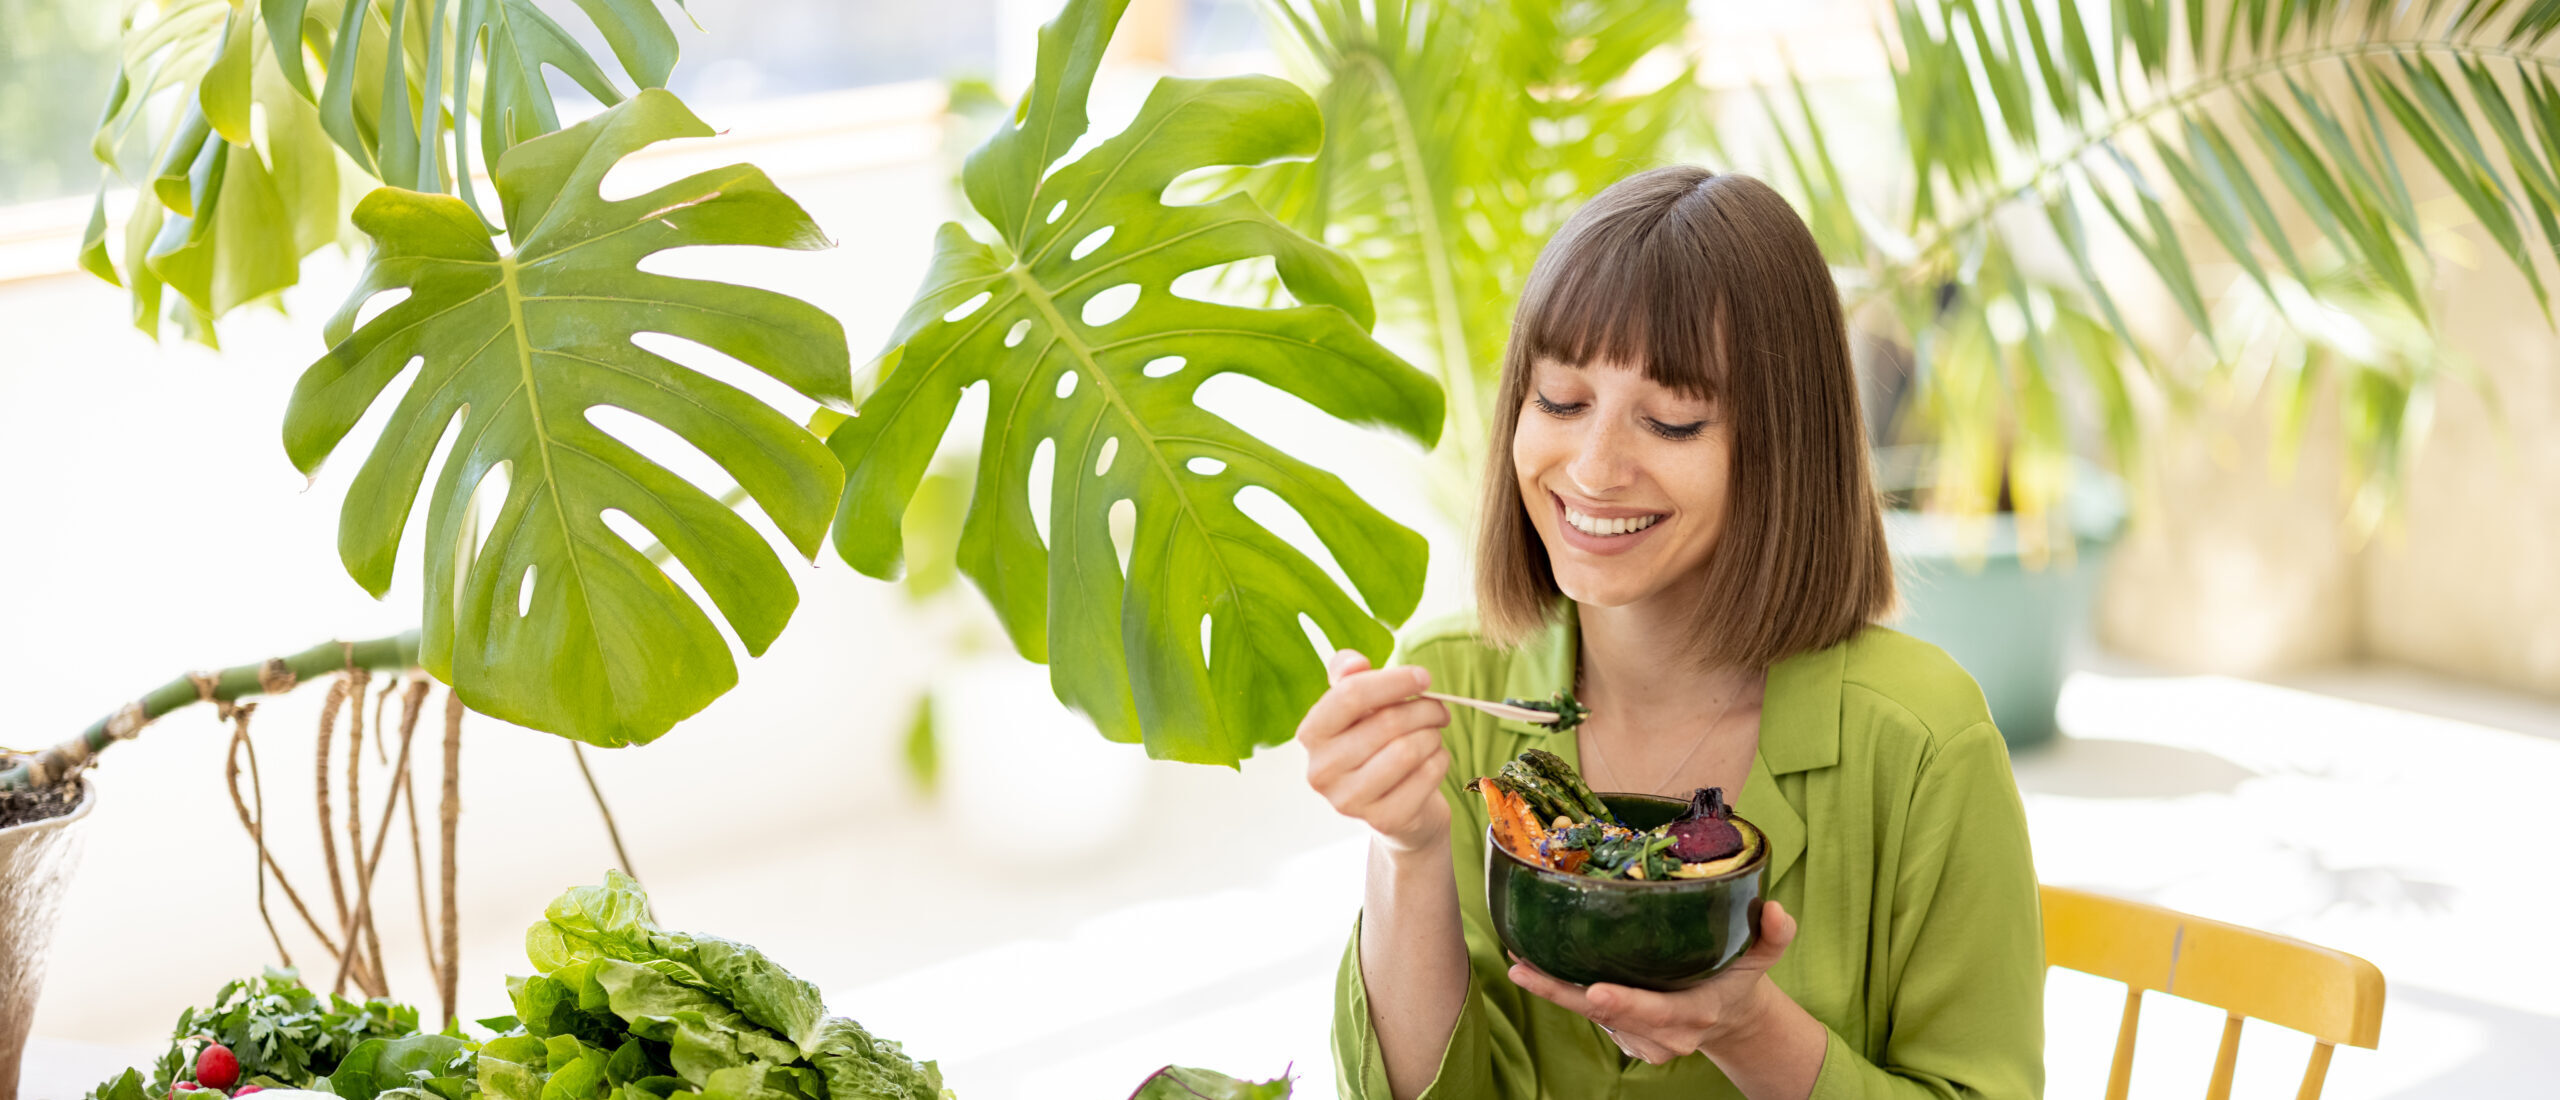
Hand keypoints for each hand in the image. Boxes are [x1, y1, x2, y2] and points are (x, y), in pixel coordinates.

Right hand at [1299, 649, 1452, 853]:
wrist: (1393, 808)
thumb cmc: (1374, 746)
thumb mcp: (1357, 709)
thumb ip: (1350, 677)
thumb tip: (1353, 662)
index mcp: (1311, 735)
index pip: (1350, 695)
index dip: (1394, 680)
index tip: (1423, 677)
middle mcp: (1322, 771)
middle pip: (1387, 722)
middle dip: (1425, 709)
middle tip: (1439, 709)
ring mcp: (1350, 800)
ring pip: (1409, 749)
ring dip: (1433, 735)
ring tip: (1433, 735)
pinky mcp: (1383, 820)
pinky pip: (1426, 775)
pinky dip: (1440, 760)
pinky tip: (1434, 759)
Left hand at [1506, 900, 1799, 1064]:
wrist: (1730, 1016)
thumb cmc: (1740, 976)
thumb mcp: (1765, 955)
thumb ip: (1775, 934)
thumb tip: (1776, 909)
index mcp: (1696, 1013)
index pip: (1659, 1012)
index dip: (1627, 1005)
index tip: (1597, 993)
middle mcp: (1665, 1034)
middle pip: (1608, 1016)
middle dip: (1563, 995)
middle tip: (1524, 969)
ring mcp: (1641, 1041)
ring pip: (1590, 1017)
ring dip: (1551, 990)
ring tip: (1517, 958)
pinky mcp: (1623, 1037)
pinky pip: (1588, 1016)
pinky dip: (1560, 992)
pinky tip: (1533, 966)